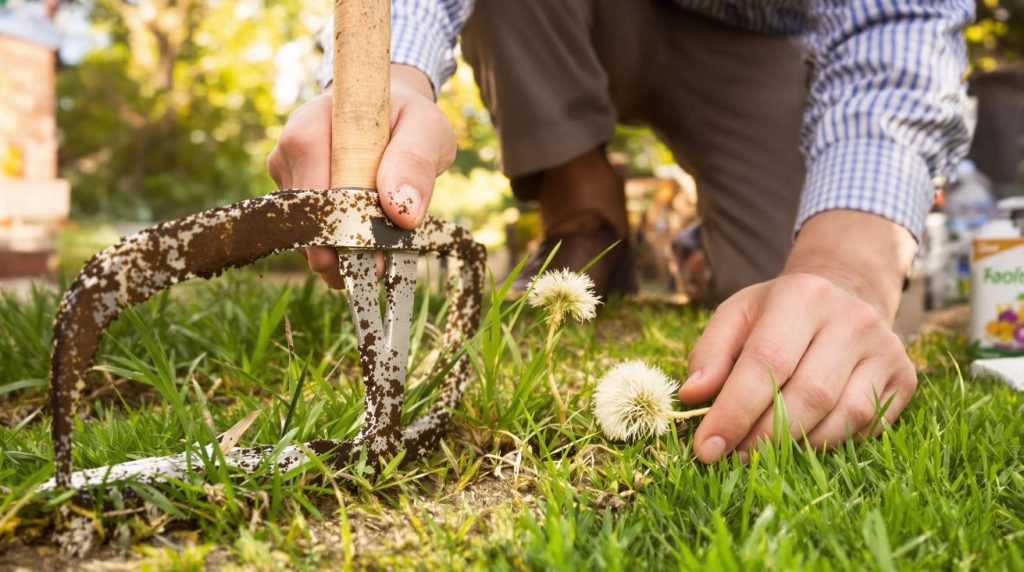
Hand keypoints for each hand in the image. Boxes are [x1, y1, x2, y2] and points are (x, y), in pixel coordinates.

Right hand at [266, 64, 455, 287]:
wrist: (389, 111)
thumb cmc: (407, 118)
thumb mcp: (426, 128)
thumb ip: (416, 161)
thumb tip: (402, 210)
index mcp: (312, 128)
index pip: (315, 195)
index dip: (344, 233)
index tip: (377, 259)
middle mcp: (289, 152)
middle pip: (306, 221)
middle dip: (342, 253)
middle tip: (379, 271)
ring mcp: (286, 176)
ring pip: (306, 234)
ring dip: (342, 254)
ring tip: (379, 259)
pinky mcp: (292, 197)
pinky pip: (311, 234)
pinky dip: (338, 248)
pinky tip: (365, 250)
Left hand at [679, 210, 919, 461]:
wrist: (845, 293)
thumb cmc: (778, 313)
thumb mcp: (737, 315)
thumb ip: (710, 353)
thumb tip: (693, 397)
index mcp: (801, 295)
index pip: (766, 362)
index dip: (734, 411)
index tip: (706, 448)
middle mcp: (851, 319)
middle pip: (808, 394)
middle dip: (764, 436)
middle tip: (732, 457)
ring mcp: (885, 349)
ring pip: (842, 417)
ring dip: (798, 446)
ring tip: (763, 452)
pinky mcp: (905, 378)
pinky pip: (867, 427)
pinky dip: (830, 443)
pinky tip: (803, 440)